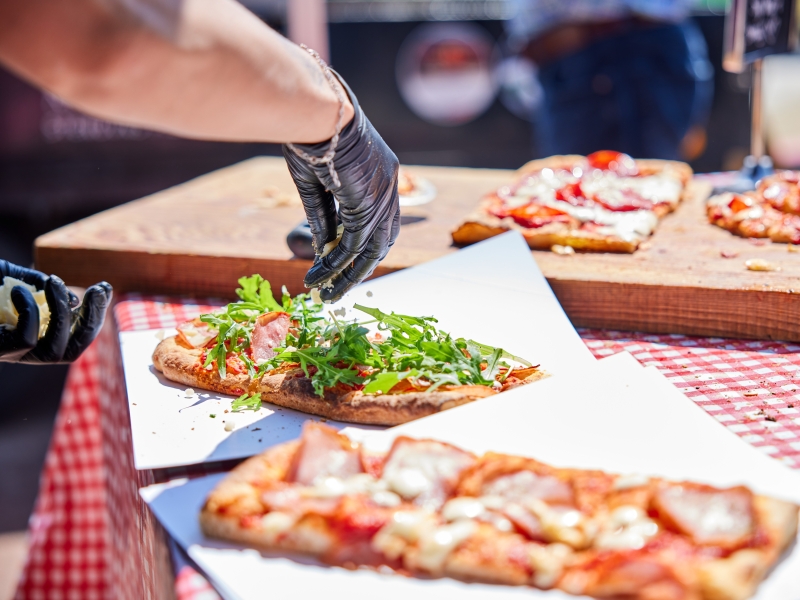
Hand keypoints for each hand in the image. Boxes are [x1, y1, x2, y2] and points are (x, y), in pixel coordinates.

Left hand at [0, 260, 112, 363]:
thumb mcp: (19, 279)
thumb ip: (45, 287)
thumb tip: (75, 302)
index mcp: (39, 337)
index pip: (79, 333)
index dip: (96, 312)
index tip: (104, 287)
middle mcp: (30, 352)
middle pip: (76, 348)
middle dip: (92, 318)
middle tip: (97, 289)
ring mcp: (15, 356)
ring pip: (56, 349)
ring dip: (62, 312)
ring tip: (54, 281)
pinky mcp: (2, 352)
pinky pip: (27, 340)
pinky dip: (30, 312)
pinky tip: (18, 291)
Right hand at [283, 72, 399, 302]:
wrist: (316, 109)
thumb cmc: (310, 132)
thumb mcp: (316, 181)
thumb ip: (324, 216)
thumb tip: (324, 251)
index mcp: (382, 173)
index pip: (381, 219)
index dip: (366, 245)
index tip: (346, 263)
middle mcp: (390, 185)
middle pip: (382, 240)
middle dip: (361, 268)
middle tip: (340, 287)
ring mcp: (383, 194)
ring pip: (371, 249)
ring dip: (349, 274)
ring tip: (328, 293)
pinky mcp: (369, 202)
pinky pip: (354, 243)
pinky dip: (337, 263)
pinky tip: (320, 275)